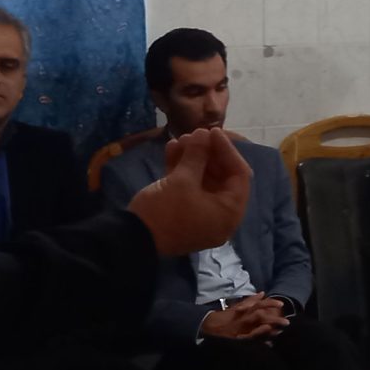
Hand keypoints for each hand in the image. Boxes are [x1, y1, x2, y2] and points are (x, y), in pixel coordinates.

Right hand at [128, 128, 251, 256]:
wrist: (130, 238)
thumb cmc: (164, 211)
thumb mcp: (182, 180)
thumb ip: (197, 154)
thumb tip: (203, 134)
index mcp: (229, 212)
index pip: (239, 175)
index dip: (227, 150)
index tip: (212, 131)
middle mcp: (220, 216)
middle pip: (222, 177)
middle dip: (207, 153)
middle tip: (193, 134)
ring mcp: (201, 215)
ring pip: (203, 180)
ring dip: (193, 158)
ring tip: (179, 139)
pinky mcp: (184, 213)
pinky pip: (189, 188)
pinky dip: (182, 170)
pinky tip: (171, 149)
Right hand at [201, 295, 286, 339]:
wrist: (208, 327)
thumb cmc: (225, 317)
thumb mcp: (237, 307)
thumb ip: (250, 301)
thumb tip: (262, 293)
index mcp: (244, 310)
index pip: (259, 304)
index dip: (270, 303)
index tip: (281, 305)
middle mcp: (244, 318)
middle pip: (261, 315)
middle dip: (274, 318)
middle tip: (287, 322)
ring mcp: (241, 329)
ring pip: (257, 326)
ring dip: (270, 329)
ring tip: (280, 331)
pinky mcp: (239, 339)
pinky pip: (251, 339)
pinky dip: (260, 340)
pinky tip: (269, 343)